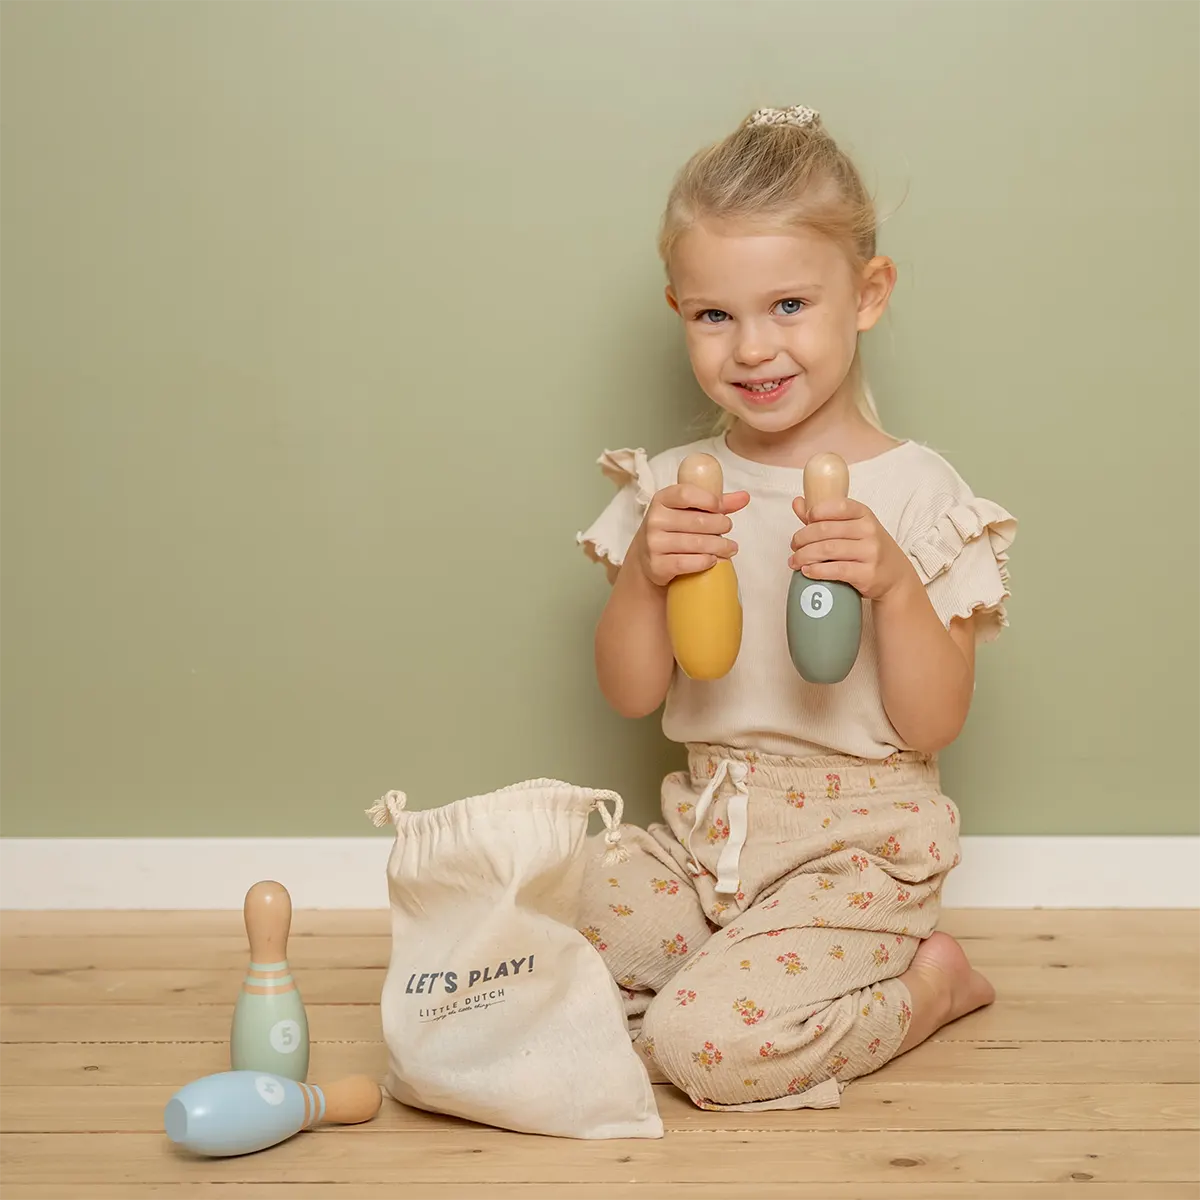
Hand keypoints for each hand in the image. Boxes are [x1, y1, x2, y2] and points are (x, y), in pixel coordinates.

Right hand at [634, 484, 749, 587]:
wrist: (648, 557)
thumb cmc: (674, 529)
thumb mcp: (689, 511)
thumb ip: (716, 503)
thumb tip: (744, 497)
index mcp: (661, 500)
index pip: (685, 494)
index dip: (708, 500)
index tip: (720, 508)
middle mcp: (654, 520)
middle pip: (697, 521)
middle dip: (720, 525)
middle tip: (728, 528)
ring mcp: (653, 543)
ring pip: (696, 543)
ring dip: (719, 546)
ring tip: (730, 548)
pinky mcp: (656, 565)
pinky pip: (686, 563)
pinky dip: (704, 562)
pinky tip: (713, 560)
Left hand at [789, 495, 916, 601]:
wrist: (895, 577)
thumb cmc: (868, 549)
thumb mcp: (852, 528)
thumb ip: (824, 517)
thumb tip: (798, 502)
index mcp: (864, 514)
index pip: (838, 506)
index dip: (817, 511)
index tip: (805, 520)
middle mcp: (869, 530)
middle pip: (826, 530)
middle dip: (803, 538)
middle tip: (794, 546)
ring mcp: (870, 552)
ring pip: (828, 549)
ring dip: (804, 556)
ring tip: (795, 561)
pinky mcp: (867, 574)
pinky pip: (836, 570)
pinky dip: (816, 570)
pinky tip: (807, 571)